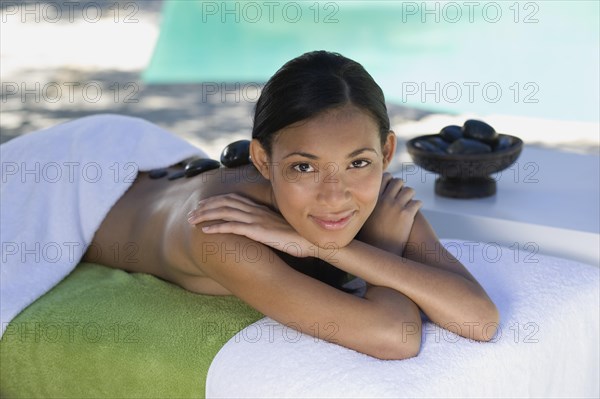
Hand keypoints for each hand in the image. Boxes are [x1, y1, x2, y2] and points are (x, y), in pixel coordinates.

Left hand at [187, 193, 315, 257]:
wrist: (310, 241)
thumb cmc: (297, 237)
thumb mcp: (278, 228)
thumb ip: (265, 226)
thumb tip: (257, 231)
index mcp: (260, 209)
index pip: (233, 199)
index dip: (215, 200)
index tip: (202, 204)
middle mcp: (256, 211)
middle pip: (224, 203)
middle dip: (205, 206)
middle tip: (191, 212)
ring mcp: (256, 220)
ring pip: (224, 212)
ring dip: (205, 215)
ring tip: (192, 220)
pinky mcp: (257, 230)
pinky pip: (232, 227)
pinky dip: (217, 227)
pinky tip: (205, 231)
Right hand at [357, 173, 421, 254]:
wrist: (380, 252)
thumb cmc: (369, 237)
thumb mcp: (363, 218)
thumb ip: (366, 205)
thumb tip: (367, 197)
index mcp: (373, 199)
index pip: (384, 178)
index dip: (390, 180)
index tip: (391, 185)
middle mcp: (384, 200)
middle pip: (398, 182)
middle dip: (401, 186)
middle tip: (402, 193)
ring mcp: (396, 207)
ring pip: (409, 191)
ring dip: (410, 195)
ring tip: (409, 201)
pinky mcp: (407, 215)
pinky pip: (417, 202)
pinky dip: (417, 205)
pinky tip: (415, 210)